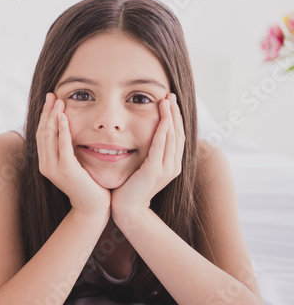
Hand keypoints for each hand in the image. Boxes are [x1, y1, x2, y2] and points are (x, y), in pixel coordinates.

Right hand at [36, 93, 109, 215]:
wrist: (93, 208)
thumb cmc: (88, 185)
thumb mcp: (75, 165)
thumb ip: (68, 151)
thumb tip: (70, 132)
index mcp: (45, 163)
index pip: (41, 134)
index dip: (44, 116)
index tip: (50, 100)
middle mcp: (45, 165)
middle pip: (42, 132)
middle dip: (47, 112)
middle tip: (52, 95)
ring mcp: (54, 168)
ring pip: (48, 136)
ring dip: (53, 116)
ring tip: (59, 101)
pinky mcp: (66, 170)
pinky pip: (62, 145)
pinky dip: (61, 129)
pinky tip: (63, 117)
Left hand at [112, 93, 183, 222]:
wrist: (126, 210)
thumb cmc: (129, 188)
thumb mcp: (141, 167)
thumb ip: (146, 153)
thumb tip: (141, 137)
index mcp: (171, 164)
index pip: (177, 136)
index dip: (175, 118)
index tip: (170, 101)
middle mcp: (173, 166)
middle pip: (178, 133)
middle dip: (175, 113)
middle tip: (171, 95)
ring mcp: (166, 169)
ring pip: (172, 137)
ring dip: (170, 117)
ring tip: (167, 101)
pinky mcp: (155, 171)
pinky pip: (161, 147)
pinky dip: (162, 131)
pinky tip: (163, 119)